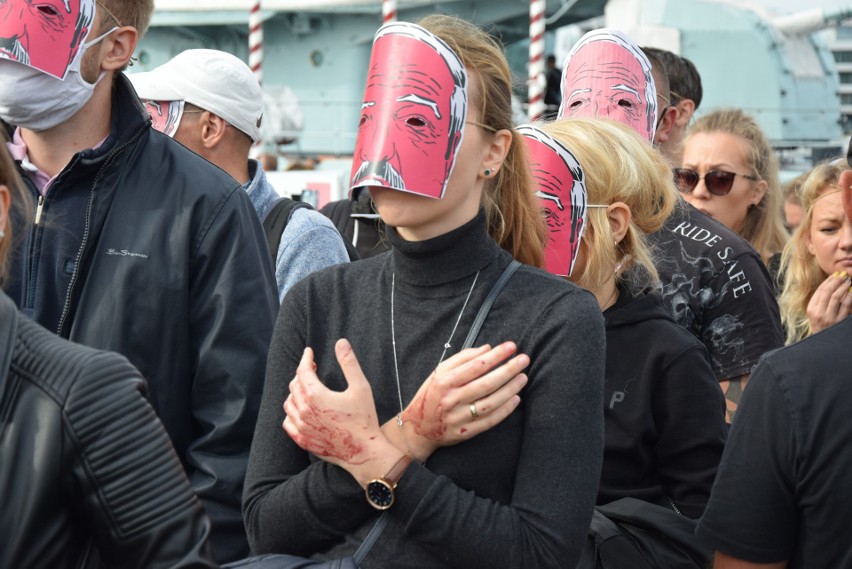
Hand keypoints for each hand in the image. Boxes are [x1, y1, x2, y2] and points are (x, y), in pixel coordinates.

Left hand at [284, 339, 398, 474]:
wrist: (364, 452)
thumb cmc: (364, 419)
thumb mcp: (361, 387)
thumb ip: (349, 363)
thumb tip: (341, 342)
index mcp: (315, 395)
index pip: (303, 371)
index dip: (305, 358)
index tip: (309, 351)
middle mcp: (303, 411)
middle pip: (295, 385)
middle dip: (302, 373)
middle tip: (312, 367)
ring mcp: (301, 427)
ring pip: (289, 403)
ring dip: (296, 391)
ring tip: (307, 387)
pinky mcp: (302, 440)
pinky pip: (288, 422)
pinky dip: (291, 412)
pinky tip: (300, 409)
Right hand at [384, 342, 528, 461]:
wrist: (418, 428)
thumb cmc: (430, 395)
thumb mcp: (439, 372)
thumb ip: (462, 359)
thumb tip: (487, 349)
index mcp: (445, 381)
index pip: (476, 365)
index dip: (496, 355)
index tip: (511, 347)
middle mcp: (452, 399)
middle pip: (486, 383)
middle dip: (508, 369)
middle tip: (524, 359)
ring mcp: (459, 417)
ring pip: (491, 402)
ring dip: (510, 389)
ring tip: (523, 377)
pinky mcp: (466, 432)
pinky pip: (490, 421)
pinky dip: (505, 410)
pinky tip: (515, 398)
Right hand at [807, 271, 851, 334]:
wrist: (824, 342)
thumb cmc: (822, 326)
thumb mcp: (816, 314)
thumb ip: (821, 301)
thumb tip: (831, 284)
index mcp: (811, 309)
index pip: (820, 291)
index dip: (828, 281)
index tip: (835, 275)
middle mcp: (818, 313)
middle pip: (827, 292)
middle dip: (836, 281)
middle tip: (843, 275)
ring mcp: (829, 317)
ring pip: (836, 297)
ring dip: (843, 287)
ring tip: (848, 280)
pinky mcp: (839, 321)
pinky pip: (845, 305)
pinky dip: (849, 296)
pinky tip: (851, 291)